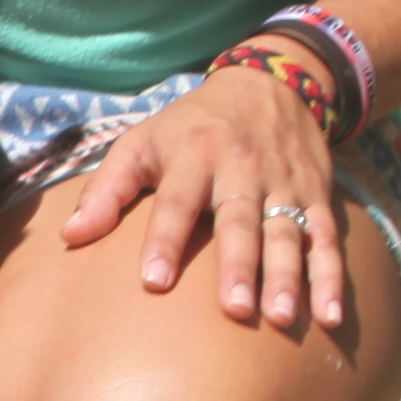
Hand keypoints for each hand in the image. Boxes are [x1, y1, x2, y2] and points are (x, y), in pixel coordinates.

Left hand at [53, 63, 346, 334]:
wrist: (271, 82)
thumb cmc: (191, 127)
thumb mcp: (143, 142)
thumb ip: (107, 190)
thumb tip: (69, 237)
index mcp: (194, 155)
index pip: (177, 201)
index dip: (165, 240)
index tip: (154, 282)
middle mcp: (241, 169)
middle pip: (240, 221)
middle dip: (239, 265)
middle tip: (235, 311)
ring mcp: (283, 184)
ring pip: (288, 233)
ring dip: (289, 277)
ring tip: (283, 319)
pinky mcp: (316, 195)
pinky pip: (327, 239)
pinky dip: (332, 276)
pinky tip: (330, 315)